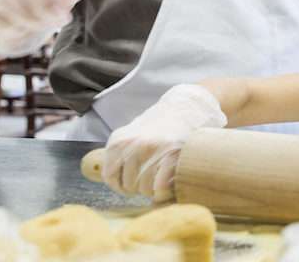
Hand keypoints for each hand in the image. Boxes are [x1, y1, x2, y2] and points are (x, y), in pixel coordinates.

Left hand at [102, 84, 226, 201]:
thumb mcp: (132, 135)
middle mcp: (131, 144)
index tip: (137, 180)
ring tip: (164, 176)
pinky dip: (165, 191)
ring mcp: (151, 149)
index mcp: (118, 141)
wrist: (187, 107)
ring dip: (155, 190)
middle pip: (129, 186)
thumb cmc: (160, 127)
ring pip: (145, 189)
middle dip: (142, 187)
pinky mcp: (171, 154)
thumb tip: (116, 184)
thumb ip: (121, 155)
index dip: (124, 185)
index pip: (110, 177)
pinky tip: (170, 184)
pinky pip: (160, 187)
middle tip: (154, 176)